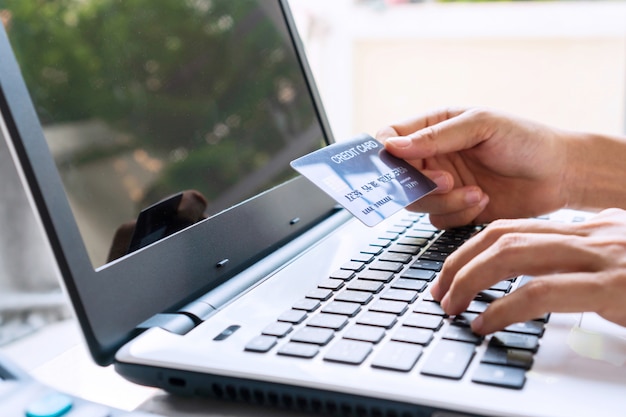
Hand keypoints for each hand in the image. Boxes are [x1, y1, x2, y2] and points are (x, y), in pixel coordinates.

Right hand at [377, 107, 571, 228]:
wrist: (561, 175)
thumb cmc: (526, 140)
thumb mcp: (481, 125)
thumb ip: (436, 136)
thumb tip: (393, 146)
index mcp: (435, 128)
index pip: (391, 138)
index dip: (385, 153)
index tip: (394, 164)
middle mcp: (433, 157)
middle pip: (398, 177)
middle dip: (421, 184)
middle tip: (447, 181)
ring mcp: (443, 185)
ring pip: (417, 202)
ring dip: (444, 201)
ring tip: (476, 192)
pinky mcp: (455, 209)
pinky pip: (438, 220)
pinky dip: (458, 215)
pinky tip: (483, 201)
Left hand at [430, 208, 625, 333]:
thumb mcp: (624, 260)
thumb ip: (587, 258)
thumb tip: (555, 271)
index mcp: (589, 229)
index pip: (514, 228)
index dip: (472, 249)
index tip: (451, 272)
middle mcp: (591, 234)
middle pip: (502, 236)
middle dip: (460, 263)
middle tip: (439, 291)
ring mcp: (600, 256)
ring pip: (512, 254)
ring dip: (469, 280)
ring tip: (451, 306)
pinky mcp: (613, 286)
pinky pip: (542, 291)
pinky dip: (503, 308)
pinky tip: (485, 323)